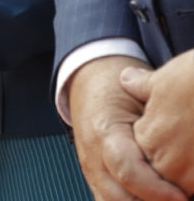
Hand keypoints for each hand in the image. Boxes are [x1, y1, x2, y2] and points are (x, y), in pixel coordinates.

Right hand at [69, 56, 185, 200]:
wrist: (88, 83)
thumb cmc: (115, 88)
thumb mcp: (138, 96)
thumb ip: (156, 121)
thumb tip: (186, 145)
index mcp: (104, 131)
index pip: (126, 170)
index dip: (156, 189)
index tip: (182, 196)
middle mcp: (93, 157)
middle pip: (120, 197)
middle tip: (182, 199)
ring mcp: (92, 173)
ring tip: (169, 197)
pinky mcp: (95, 183)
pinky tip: (154, 198)